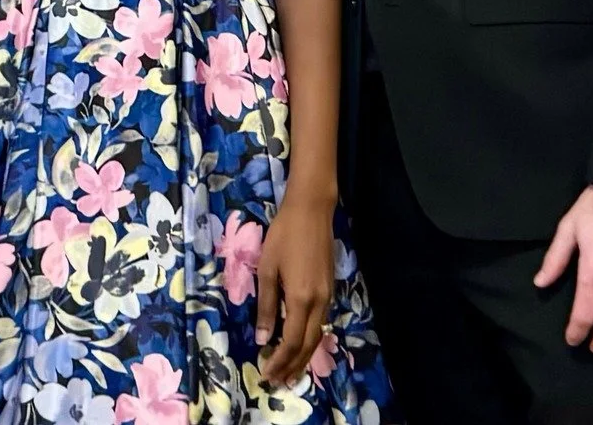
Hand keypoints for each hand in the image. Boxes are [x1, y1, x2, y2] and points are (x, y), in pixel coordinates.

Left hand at [255, 193, 333, 385]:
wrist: (312, 211)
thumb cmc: (284, 235)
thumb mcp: (267, 269)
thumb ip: (267, 305)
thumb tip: (262, 337)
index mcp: (301, 299)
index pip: (290, 341)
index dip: (279, 361)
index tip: (266, 375)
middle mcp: (319, 302)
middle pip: (308, 345)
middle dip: (293, 366)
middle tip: (278, 382)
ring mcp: (327, 296)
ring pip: (317, 335)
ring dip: (303, 355)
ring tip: (290, 371)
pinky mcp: (329, 288)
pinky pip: (321, 322)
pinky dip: (310, 339)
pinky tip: (301, 343)